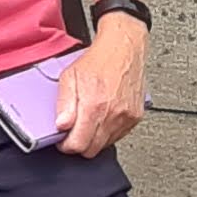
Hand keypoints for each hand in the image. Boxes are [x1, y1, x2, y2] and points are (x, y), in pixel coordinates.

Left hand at [55, 14, 150, 155]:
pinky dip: (108, 132)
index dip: (66, 146)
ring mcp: (126, 117)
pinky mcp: (136, 116)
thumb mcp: (69, 76)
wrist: (124, 46)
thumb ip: (64, 104)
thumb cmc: (99, 59)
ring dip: (94, 138)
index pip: (78, 144)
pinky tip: (102, 117)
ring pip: (105, 145)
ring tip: (88, 120)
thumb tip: (61, 126)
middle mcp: (112, 114)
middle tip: (73, 132)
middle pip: (92, 150)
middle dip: (79, 144)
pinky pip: (118, 136)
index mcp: (94, 106)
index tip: (63, 140)